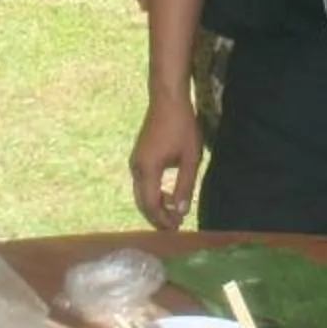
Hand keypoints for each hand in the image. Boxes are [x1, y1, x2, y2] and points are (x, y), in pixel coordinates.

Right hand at [130, 98, 199, 230]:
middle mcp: (136, 167)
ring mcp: (135, 161)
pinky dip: (152, 194)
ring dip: (155, 206)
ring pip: (141, 193)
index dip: (162, 220)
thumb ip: (185, 186)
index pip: (151, 204)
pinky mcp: (139, 156)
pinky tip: (167, 196)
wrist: (167, 99)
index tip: (177, 228)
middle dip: (157, 217)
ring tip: (174, 214)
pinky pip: (142, 183)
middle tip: (175, 227)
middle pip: (142, 202)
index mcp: (148, 169)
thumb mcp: (190, 158)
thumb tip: (181, 211)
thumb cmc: (182, 126)